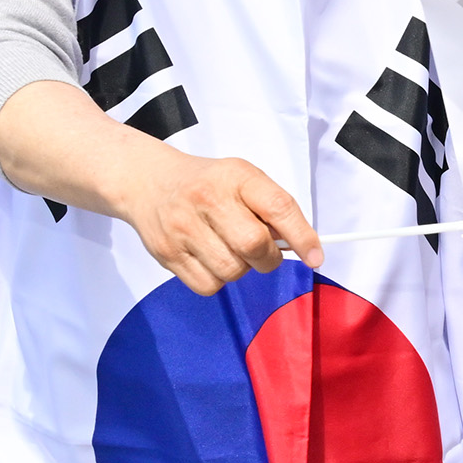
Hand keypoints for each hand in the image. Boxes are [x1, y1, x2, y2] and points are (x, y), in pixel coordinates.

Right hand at [122, 151, 320, 295]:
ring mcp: (183, 227)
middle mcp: (207, 198)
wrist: (147, 181)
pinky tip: (209, 258)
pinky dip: (217, 279)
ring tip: (229, 249)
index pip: (278, 207)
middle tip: (262, 252)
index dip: (302, 236)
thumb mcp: (242, 179)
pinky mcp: (167, 254)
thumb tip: (301, 246)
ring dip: (241, 268)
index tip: (315, 257)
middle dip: (268, 258)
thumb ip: (272, 208)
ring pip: (232, 271)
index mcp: (235, 176)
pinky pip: (208, 286)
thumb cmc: (207, 184)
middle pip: (254, 245)